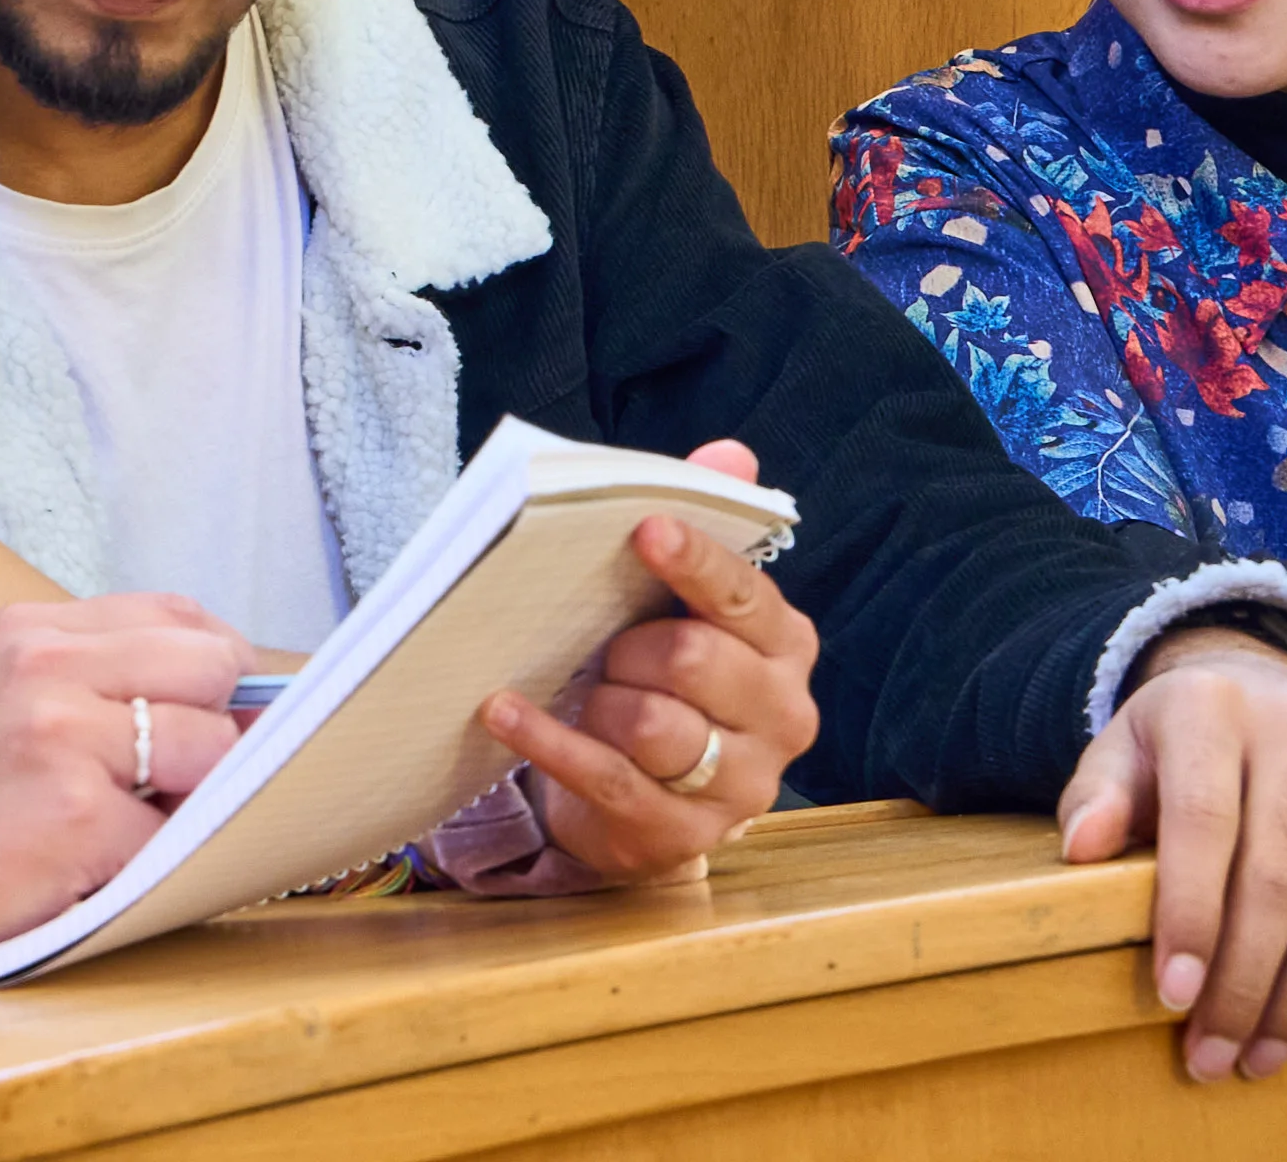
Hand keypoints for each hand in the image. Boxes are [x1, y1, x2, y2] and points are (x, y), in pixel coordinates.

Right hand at [0, 591, 267, 967]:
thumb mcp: (9, 697)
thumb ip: (100, 680)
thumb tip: (238, 703)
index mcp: (34, 629)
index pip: (182, 617)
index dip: (217, 673)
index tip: (207, 719)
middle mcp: (46, 664)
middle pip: (214, 667)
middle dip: (218, 730)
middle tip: (171, 782)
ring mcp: (62, 735)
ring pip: (213, 749)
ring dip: (193, 802)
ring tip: (129, 827)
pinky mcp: (79, 814)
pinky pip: (178, 836)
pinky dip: (155, 865)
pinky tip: (98, 869)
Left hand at [475, 438, 816, 883]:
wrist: (643, 794)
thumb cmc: (660, 674)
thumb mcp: (675, 602)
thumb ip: (703, 527)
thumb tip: (731, 453)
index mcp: (785, 644)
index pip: (742, 595)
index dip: (694, 560)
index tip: (643, 529)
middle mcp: (782, 716)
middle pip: (694, 659)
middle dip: (629, 645)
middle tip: (601, 644)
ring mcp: (740, 785)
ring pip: (655, 724)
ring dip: (600, 699)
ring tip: (582, 690)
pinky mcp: (683, 834)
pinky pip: (608, 778)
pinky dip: (547, 740)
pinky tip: (501, 710)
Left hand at [1055, 629, 1286, 1085]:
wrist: (1268, 689)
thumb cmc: (1180, 745)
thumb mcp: (1123, 754)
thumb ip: (1097, 799)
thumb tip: (1081, 850)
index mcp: (1209, 706)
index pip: (1202, 824)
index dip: (1190, 917)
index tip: (1175, 998)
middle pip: (1278, 878)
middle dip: (1244, 982)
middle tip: (1214, 1053)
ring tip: (1261, 1051)